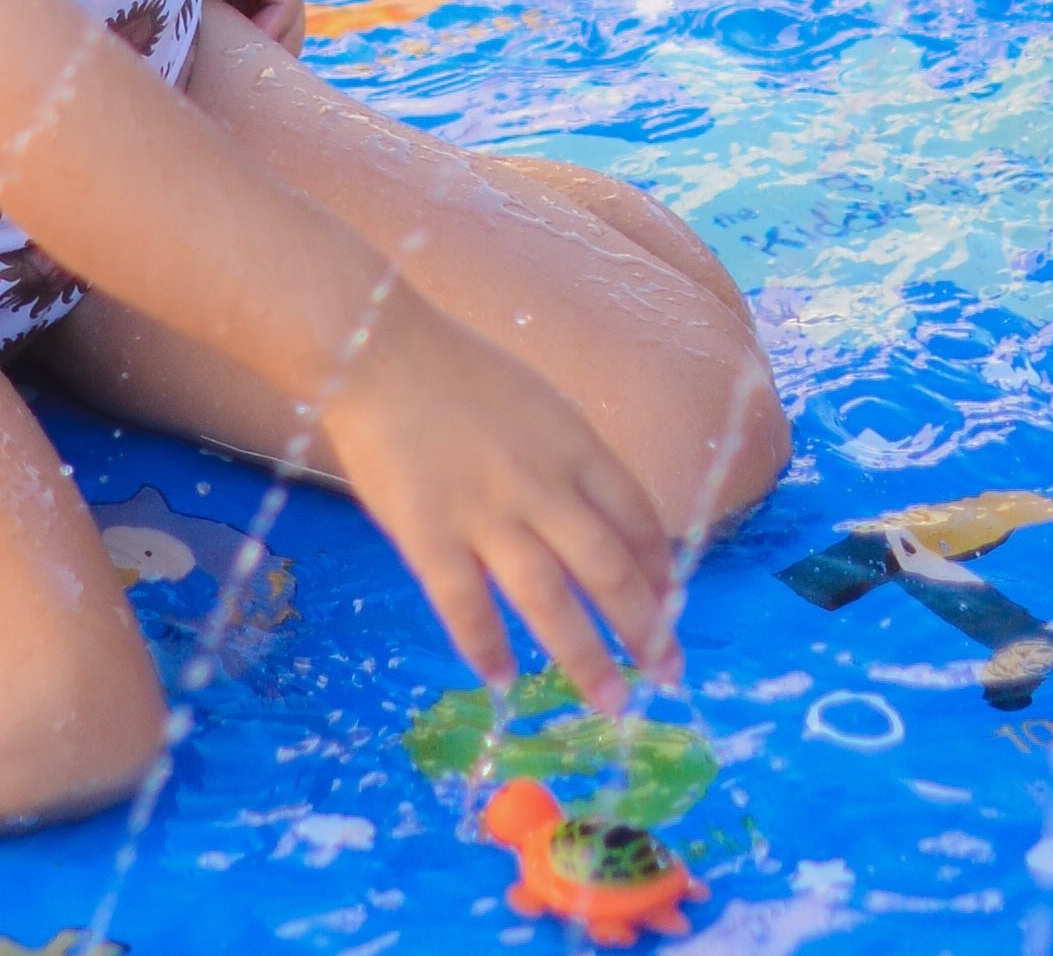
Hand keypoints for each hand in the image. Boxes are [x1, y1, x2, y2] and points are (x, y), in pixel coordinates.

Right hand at [320, 289, 682, 714]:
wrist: (380, 350)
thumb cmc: (460, 373)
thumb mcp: (539, 405)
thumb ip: (570, 463)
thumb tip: (605, 524)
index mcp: (573, 444)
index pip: (636, 517)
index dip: (659, 570)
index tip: (672, 609)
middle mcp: (541, 484)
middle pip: (607, 567)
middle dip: (644, 628)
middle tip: (668, 676)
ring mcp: (485, 513)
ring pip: (548, 598)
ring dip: (583, 655)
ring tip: (611, 701)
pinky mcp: (428, 535)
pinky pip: (465, 604)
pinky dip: (486, 646)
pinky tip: (504, 681)